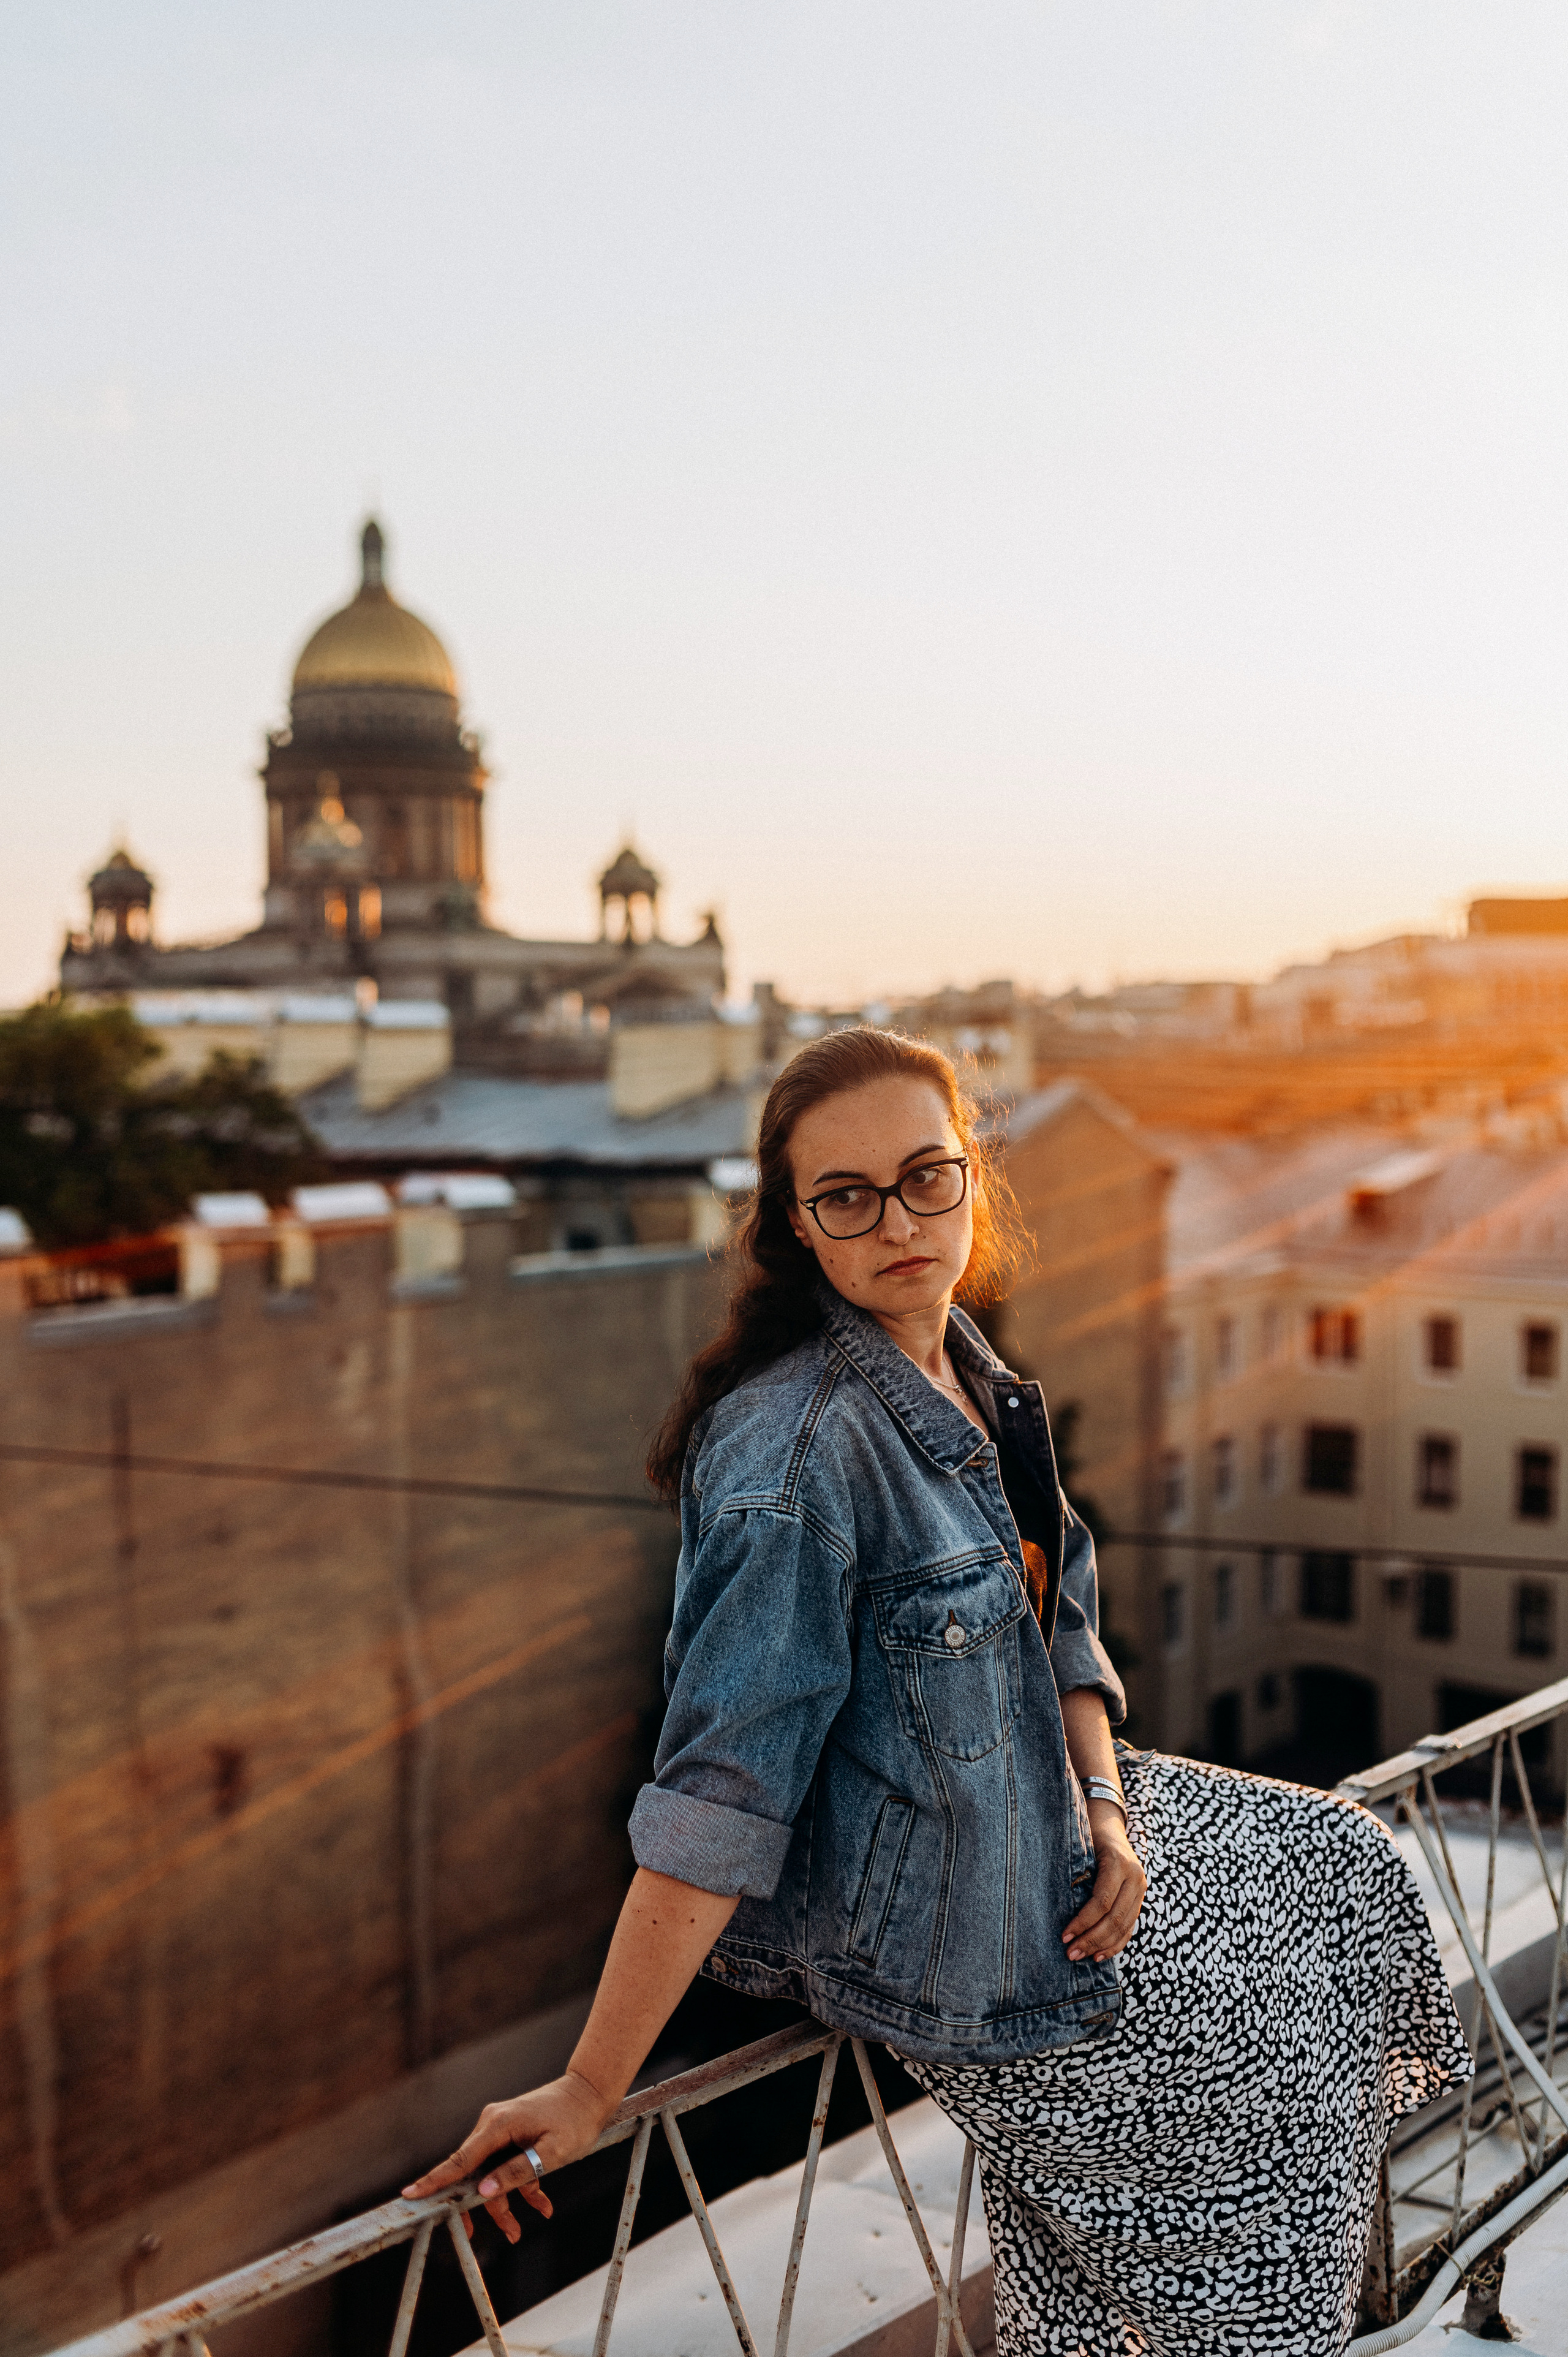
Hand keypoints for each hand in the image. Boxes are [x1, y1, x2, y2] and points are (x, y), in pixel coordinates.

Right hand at [401, 2070, 611, 2243]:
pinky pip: (506, 2167)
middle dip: (483, 2207)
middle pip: (475, 2174)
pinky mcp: (512, 2135)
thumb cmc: (574, 2121)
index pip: (460, 2161)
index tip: (410, 2196)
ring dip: (505, 2204)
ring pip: (491, 2175)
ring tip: (519, 2231)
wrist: (590, 2094)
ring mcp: (501, 2130)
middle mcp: (492, 2125)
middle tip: (488, 2236)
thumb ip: (517, 2172)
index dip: (434, 2181)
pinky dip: (521, 2188)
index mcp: (497, 2125)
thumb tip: (483, 2191)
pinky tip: (543, 2206)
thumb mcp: (551, 2153)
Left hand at [1062, 1804, 1146, 1963]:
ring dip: (1101, 1946)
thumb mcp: (1080, 1847)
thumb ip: (1075, 1872)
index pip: (1102, 1901)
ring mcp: (1141, 1889)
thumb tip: (1053, 1903)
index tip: (1064, 1936)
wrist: (1108, 1824)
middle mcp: (1135, 1877)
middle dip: (1091, 1939)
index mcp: (1119, 1863)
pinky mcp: (1140, 1898)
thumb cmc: (1086, 1835)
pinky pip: (1130, 1927)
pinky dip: (1115, 1944)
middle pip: (1115, 1918)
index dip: (1083, 1921)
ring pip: (1124, 1926)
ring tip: (1081, 1957)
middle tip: (1070, 1954)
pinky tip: (1100, 1956)